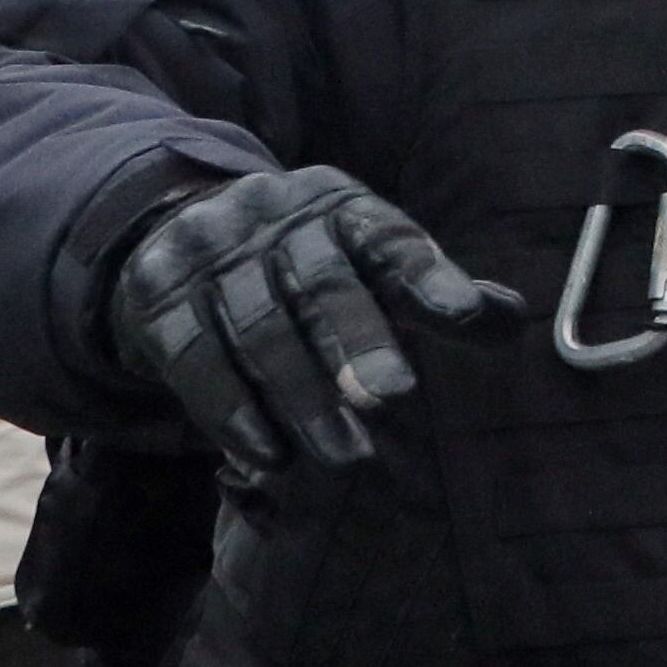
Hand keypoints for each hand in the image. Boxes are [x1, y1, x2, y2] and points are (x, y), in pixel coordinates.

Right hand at [108, 168, 520, 474]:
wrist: (171, 228)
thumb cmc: (305, 263)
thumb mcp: (367, 260)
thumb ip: (433, 289)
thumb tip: (510, 319)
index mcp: (341, 207)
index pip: (391, 240)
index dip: (432, 278)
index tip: (468, 319)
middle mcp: (273, 218)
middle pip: (323, 284)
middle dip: (360, 343)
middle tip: (394, 399)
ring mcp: (209, 255)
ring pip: (261, 330)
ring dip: (304, 399)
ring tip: (347, 458)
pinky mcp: (157, 300)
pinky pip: (196, 360)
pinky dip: (232, 412)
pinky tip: (267, 456)